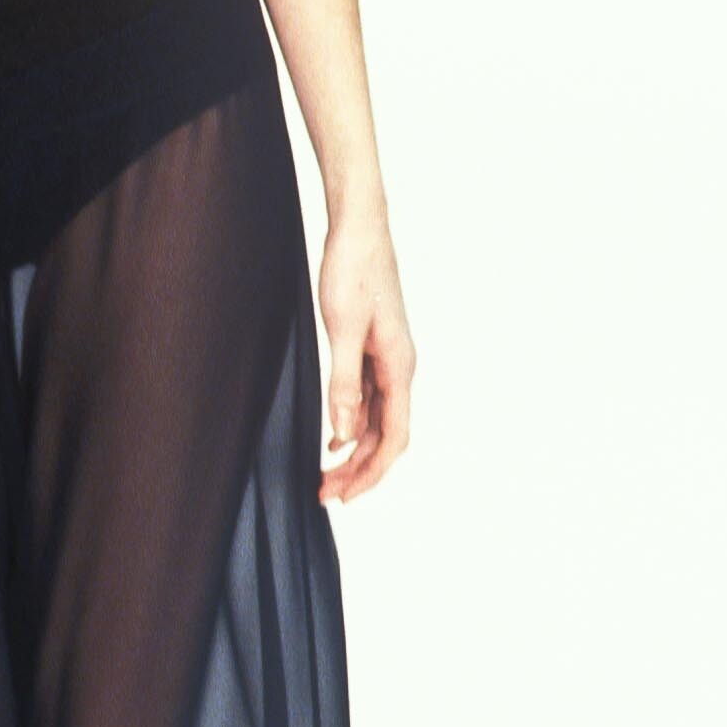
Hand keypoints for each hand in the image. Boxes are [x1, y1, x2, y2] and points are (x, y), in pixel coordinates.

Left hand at [318, 210, 414, 503]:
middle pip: (388, 436)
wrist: (359, 230)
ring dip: (356, 452)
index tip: (346, 496)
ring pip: (378, 421)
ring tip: (328, 475)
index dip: (372, 472)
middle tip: (327, 494)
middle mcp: (399, 368)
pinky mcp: (374, 350)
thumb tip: (345, 432)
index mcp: (399, 366)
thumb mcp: (342, 329)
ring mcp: (388, 360)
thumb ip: (344, 382)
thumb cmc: (353, 271)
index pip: (395, 437)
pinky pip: (370, 401)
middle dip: (361, 471)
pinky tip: (335, 439)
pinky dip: (353, 425)